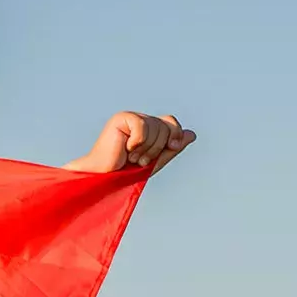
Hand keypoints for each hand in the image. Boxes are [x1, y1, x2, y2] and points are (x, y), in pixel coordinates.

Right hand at [64, 112, 194, 174]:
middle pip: (165, 125)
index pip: (171, 123)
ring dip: (146, 148)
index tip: (173, 147)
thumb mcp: (156, 161)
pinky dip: (137, 142)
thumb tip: (192, 134)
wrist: (104, 178)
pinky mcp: (121, 119)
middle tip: (140, 160)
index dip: (175, 135)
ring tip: (132, 157)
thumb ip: (172, 147)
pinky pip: (142, 126)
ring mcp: (129, 118)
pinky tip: (125, 148)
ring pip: (155, 127)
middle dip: (158, 147)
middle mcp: (140, 120)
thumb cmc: (126, 173)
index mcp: (148, 128)